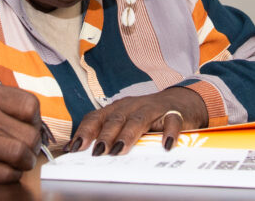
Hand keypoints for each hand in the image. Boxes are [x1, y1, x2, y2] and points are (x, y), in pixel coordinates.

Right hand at [0, 82, 41, 182]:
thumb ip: (7, 102)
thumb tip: (36, 120)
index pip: (30, 106)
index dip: (35, 117)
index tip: (30, 123)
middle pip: (29, 133)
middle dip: (33, 142)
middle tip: (26, 142)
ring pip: (21, 154)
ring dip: (26, 160)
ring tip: (20, 157)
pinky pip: (7, 174)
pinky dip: (12, 174)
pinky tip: (6, 167)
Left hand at [65, 86, 207, 155]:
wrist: (180, 100)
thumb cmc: (146, 115)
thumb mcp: (125, 120)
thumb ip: (108, 133)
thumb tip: (85, 153)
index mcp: (117, 108)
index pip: (96, 117)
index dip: (85, 131)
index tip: (74, 148)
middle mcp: (132, 106)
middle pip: (115, 119)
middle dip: (105, 135)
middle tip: (97, 152)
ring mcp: (152, 108)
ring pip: (138, 120)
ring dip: (128, 135)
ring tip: (119, 150)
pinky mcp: (174, 113)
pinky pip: (171, 121)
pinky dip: (168, 133)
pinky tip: (166, 145)